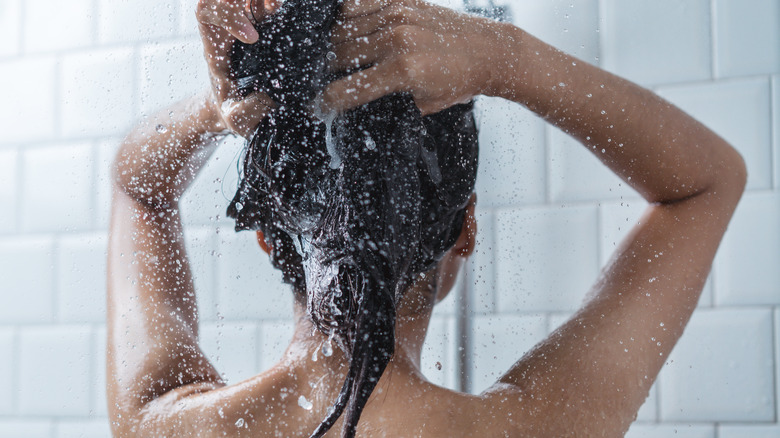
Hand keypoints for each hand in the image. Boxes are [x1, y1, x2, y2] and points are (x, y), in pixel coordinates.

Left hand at [196, 0, 276, 136]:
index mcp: (215, 47)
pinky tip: (280, 9)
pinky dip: (271, 2)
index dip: (228, 15)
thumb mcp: (237, 118)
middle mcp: (226, 30)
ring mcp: (242, 24)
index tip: (254, 38)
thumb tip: (269, 96)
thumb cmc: (233, 111)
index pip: (207, 13)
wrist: (237, 108)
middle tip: (269, 7)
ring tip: (276, 5)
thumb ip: (250, 111)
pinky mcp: (259, 25)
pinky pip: (260, 3)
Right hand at [322, 0, 505, 114]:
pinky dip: (346, 17)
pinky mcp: (401, 0)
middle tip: (326, 81)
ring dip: (334, 46)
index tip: (316, 108)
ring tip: (337, 58)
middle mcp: (396, 39)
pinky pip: (357, 4)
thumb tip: (357, 104)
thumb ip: (389, 102)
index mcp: (402, 71)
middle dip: (328, 72)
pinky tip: (347, 30)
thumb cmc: (459, 81)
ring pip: (342, 28)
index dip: (326, 103)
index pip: (346, 89)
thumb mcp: (423, 105)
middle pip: (338, 56)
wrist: (489, 52)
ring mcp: (397, 15)